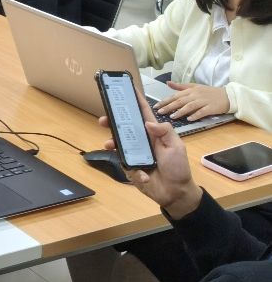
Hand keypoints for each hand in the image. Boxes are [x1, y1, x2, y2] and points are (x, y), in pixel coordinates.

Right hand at [98, 91, 201, 218]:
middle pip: (124, 126)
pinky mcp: (130, 166)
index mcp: (153, 133)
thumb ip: (165, 132)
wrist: (175, 193)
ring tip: (109, 145)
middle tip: (102, 120)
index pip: (143, 113)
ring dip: (112, 143)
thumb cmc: (178, 168)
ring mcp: (135, 153)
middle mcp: (142, 141)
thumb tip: (149, 122)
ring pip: (118, 143)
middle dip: (112, 121)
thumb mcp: (177, 147)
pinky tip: (143, 175)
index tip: (126, 87)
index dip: (136, 100)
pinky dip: (133, 169)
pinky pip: (124, 164)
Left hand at [154, 81, 230, 121]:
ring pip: (190, 106)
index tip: (156, 106)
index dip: (165, 101)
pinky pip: (202, 112)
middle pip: (180, 101)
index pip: (175, 95)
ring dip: (180, 112)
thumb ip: (181, 86)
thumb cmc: (209, 92)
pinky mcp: (211, 108)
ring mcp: (203, 101)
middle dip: (169, 106)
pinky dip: (195, 115)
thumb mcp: (195, 87)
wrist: (228, 96)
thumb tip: (168, 83)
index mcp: (191, 90)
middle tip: (160, 112)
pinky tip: (189, 119)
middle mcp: (195, 95)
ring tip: (172, 116)